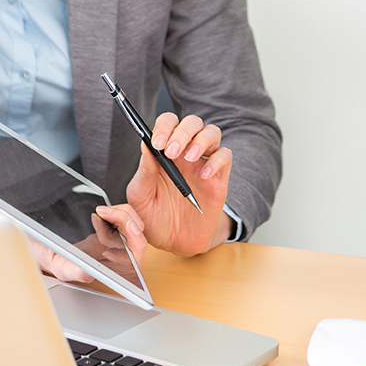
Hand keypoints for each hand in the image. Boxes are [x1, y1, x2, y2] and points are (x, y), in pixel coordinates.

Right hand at [30, 203, 148, 280]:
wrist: (53, 251)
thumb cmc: (60, 264)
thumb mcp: (63, 269)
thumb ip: (77, 272)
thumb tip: (90, 272)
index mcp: (116, 270)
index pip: (136, 254)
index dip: (136, 240)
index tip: (129, 227)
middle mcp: (122, 257)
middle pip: (137, 233)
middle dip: (123, 218)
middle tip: (105, 212)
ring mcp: (120, 243)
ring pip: (132, 222)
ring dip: (117, 213)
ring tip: (100, 213)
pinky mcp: (115, 231)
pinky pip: (124, 217)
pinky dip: (113, 211)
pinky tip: (99, 214)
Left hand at [125, 112, 233, 256]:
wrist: (173, 243)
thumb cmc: (154, 217)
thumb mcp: (140, 196)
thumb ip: (143, 171)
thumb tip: (145, 144)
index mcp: (164, 152)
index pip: (168, 122)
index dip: (164, 126)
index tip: (157, 142)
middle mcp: (185, 152)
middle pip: (192, 123)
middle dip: (182, 132)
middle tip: (171, 151)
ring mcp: (203, 163)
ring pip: (212, 132)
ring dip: (200, 140)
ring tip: (188, 158)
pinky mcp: (219, 178)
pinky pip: (225, 156)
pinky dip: (217, 161)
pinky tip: (205, 176)